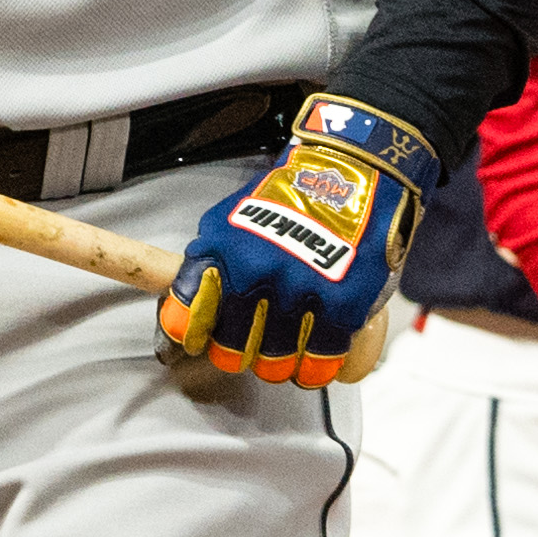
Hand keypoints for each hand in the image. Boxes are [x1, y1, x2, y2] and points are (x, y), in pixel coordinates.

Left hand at [155, 96, 432, 386]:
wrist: (351, 170)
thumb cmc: (291, 195)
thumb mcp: (231, 217)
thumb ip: (208, 260)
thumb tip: (185, 305)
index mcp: (223, 253)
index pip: (186, 316)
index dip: (187, 336)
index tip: (189, 346)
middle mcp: (257, 274)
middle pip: (231, 351)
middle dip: (236, 353)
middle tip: (247, 344)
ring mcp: (301, 291)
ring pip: (274, 364)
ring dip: (276, 363)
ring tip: (283, 348)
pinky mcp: (343, 305)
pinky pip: (320, 361)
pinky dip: (314, 366)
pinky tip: (312, 357)